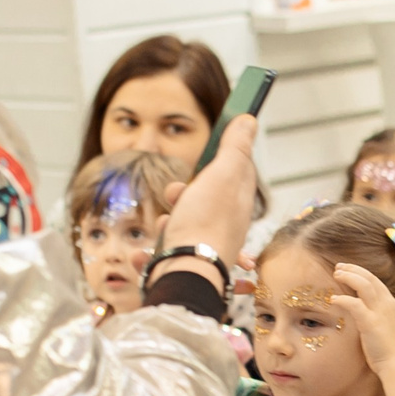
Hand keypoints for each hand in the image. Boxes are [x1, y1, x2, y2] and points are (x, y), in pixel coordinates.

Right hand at [155, 113, 259, 285]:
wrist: (188, 276)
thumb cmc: (205, 223)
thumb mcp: (224, 174)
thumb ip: (235, 147)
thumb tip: (248, 119)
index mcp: (237, 204)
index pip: (234, 174)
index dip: (218, 161)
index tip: (206, 157)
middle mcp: (223, 228)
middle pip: (200, 200)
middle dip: (182, 195)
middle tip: (176, 195)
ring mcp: (203, 249)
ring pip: (178, 226)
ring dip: (166, 224)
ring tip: (165, 229)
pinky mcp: (182, 267)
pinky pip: (162, 255)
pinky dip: (151, 254)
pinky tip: (146, 255)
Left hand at [329, 261, 394, 368]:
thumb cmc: (388, 349)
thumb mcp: (384, 326)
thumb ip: (376, 315)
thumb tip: (362, 311)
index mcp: (390, 303)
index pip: (375, 280)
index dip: (360, 272)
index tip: (347, 269)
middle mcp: (387, 304)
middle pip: (369, 278)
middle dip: (353, 269)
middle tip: (338, 267)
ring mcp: (380, 312)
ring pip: (363, 285)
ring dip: (348, 277)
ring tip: (336, 274)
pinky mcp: (371, 323)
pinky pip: (354, 304)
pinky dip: (343, 299)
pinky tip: (333, 299)